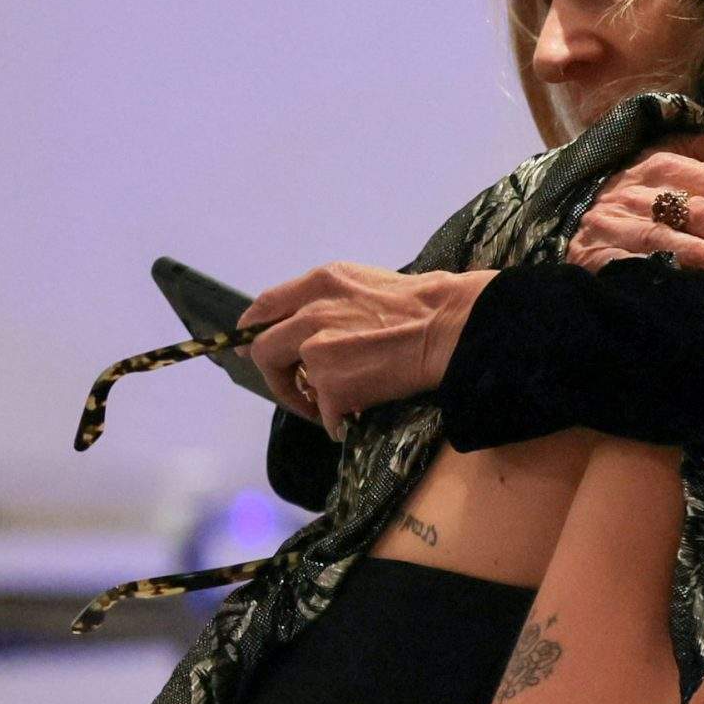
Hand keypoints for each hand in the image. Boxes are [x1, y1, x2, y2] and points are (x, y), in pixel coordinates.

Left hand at [243, 264, 494, 435]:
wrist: (451, 329)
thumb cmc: (423, 304)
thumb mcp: (366, 283)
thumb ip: (330, 299)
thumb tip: (309, 323)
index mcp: (320, 284)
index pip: (265, 306)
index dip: (253, 329)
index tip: (252, 345)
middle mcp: (310, 315)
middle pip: (264, 350)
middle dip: (274, 372)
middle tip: (291, 386)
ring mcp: (318, 352)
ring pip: (293, 385)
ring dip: (308, 400)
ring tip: (331, 405)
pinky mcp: (333, 386)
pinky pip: (324, 413)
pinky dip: (335, 420)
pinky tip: (352, 417)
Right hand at [567, 130, 703, 276]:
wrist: (563, 217)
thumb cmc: (631, 191)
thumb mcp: (664, 156)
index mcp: (667, 163)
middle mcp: (644, 191)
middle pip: (703, 208)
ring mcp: (620, 224)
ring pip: (668, 236)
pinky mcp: (599, 254)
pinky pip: (634, 264)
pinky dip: (660, 273)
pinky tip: (686, 284)